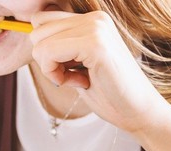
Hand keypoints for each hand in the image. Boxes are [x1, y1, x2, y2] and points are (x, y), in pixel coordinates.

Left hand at [29, 10, 170, 135]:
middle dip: (46, 60)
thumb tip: (31, 36)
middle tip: (73, 76)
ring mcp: (96, 28)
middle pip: (37, 30)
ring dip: (51, 68)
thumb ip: (60, 47)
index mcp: (92, 20)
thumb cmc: (110, 94)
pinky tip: (80, 82)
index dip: (46, 50)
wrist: (139, 113)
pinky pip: (49, 53)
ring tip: (79, 79)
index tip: (68, 69)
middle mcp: (95, 18)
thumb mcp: (79, 64)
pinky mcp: (95, 44)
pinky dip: (55, 74)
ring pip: (39, 42)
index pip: (42, 20)